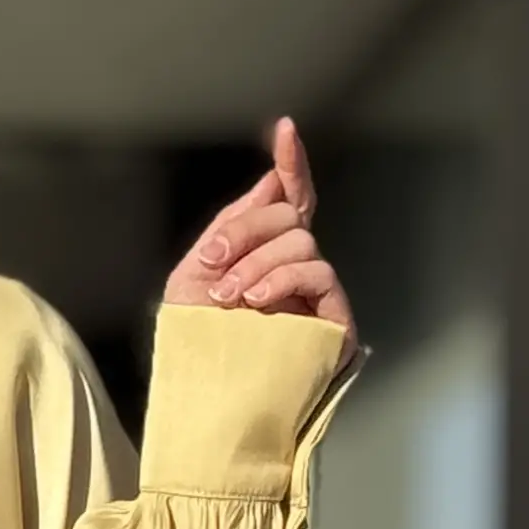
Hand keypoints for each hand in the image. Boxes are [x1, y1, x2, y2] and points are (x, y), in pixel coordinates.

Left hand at [163, 116, 353, 331]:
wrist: (204, 398)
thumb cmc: (198, 345)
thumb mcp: (195, 276)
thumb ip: (231, 225)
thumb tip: (270, 182)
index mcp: (264, 253)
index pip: (287, 199)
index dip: (291, 163)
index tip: (286, 130)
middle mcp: (295, 267)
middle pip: (286, 214)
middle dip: (243, 232)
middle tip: (212, 266)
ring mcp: (316, 293)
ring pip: (299, 241)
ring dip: (256, 264)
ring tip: (230, 299)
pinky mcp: (334, 319)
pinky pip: (318, 272)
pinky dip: (283, 279)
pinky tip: (257, 302)